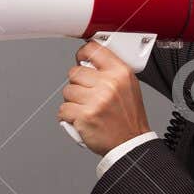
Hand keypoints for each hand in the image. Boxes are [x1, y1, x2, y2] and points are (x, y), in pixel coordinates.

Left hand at [57, 40, 149, 155]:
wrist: (130, 143)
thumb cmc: (128, 117)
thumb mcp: (129, 86)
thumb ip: (110, 71)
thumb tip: (87, 61)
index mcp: (121, 73)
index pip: (93, 50)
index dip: (82, 54)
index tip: (80, 60)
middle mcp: (109, 84)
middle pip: (74, 72)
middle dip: (77, 84)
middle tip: (88, 95)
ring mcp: (96, 100)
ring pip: (67, 91)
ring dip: (73, 101)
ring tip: (87, 108)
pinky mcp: (85, 115)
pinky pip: (63, 109)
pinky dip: (68, 116)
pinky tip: (82, 119)